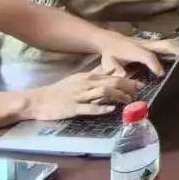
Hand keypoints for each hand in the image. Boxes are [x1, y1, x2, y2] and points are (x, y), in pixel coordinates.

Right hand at [23, 66, 138, 120]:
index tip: (139, 85)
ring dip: (119, 97)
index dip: (128, 81)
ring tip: (130, 101)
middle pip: (111, 83)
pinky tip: (111, 109)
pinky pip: (89, 108)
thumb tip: (113, 70)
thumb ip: (96, 75)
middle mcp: (85, 84)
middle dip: (128, 87)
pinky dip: (101, 108)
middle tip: (139, 93)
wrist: (39, 100)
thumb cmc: (60, 90)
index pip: (112, 76)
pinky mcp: (72, 108)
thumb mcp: (78, 79)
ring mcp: (79, 96)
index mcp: (88, 77)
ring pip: (103, 93)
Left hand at [92, 31, 171, 78]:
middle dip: (176, 53)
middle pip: (165, 45)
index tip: (162, 74)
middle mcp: (146, 45)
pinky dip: (177, 49)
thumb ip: (115, 69)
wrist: (110, 40)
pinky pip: (168, 45)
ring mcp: (151, 43)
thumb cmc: (110, 54)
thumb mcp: (108, 63)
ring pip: (169, 43)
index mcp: (135, 50)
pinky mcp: (154, 44)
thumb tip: (123, 75)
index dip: (156, 65)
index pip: (148, 56)